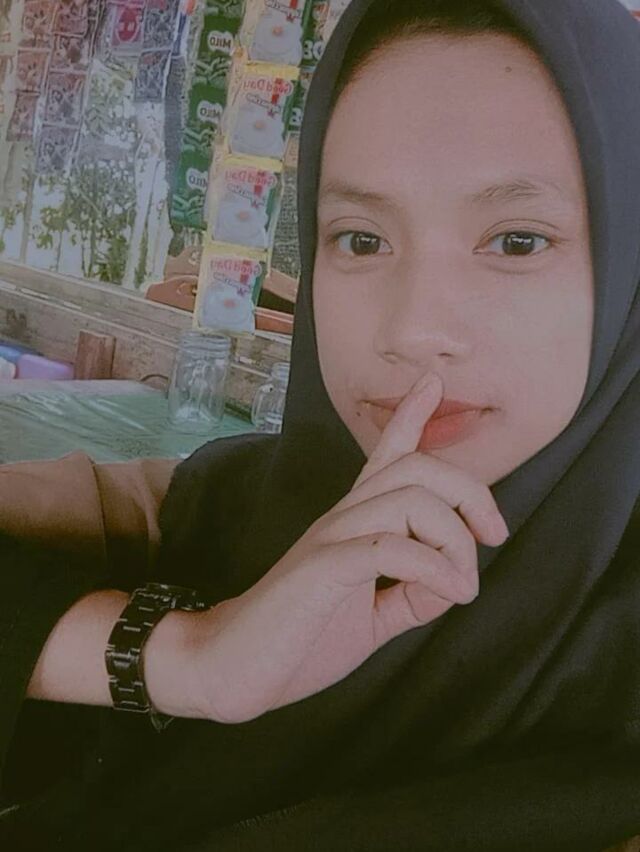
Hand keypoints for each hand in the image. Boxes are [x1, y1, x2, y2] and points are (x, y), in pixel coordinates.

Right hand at [180, 373, 508, 723]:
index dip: (411, 417)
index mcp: (353, 523)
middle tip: (493, 536)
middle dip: (470, 492)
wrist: (233, 668)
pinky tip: (449, 593)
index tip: (432, 382)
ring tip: (460, 586)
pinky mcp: (322, 567)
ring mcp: (331, 538)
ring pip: (411, 500)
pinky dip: (434, 568)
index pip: (384, 456)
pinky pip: (389, 547)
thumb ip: (411, 595)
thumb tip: (456, 582)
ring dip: (455, 541)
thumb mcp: (372, 616)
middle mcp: (343, 517)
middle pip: (417, 468)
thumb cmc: (299, 639)